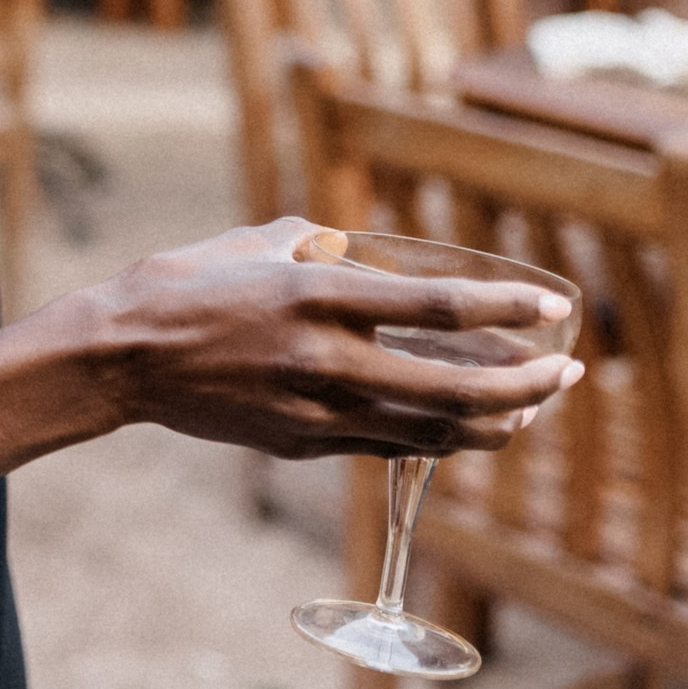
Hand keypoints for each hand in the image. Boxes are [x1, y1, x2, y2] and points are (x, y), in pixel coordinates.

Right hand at [79, 219, 582, 458]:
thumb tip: (343, 244)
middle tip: (568, 371)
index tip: (553, 306)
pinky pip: (390, 446)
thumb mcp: (249, 244)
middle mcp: (326, 356)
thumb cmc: (179, 286)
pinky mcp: (303, 442)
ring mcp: (316, 408)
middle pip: (457, 386)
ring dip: (495, 422)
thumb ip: (308, 243)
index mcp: (317, 294)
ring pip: (434, 430)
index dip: (506, 308)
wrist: (120, 358)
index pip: (438, 308)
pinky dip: (438, 439)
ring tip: (529, 407)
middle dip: (527, 383)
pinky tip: (464, 429)